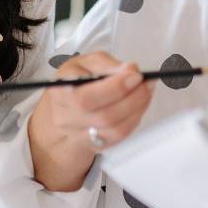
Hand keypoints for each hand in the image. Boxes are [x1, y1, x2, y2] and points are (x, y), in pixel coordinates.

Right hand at [28, 51, 152, 190]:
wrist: (64, 108)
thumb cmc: (76, 81)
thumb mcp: (85, 62)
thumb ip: (106, 64)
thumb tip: (129, 70)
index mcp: (61, 93)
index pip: (87, 98)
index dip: (116, 87)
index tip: (135, 75)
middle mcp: (67, 118)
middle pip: (105, 117)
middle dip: (133, 98)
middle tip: (146, 82)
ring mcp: (81, 135)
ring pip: (116, 130)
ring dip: (138, 108)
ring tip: (146, 91)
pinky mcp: (96, 144)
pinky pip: (120, 137)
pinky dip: (135, 119)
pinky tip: (139, 105)